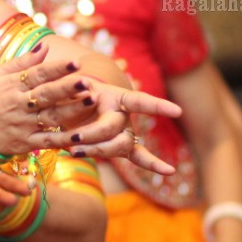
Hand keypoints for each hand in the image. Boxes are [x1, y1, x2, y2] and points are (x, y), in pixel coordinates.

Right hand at [0, 44, 92, 159]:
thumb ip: (22, 63)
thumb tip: (45, 46)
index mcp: (12, 86)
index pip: (38, 74)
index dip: (57, 68)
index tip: (75, 62)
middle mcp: (18, 105)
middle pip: (46, 95)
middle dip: (67, 88)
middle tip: (87, 81)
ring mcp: (22, 125)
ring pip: (51, 117)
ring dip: (72, 110)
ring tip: (91, 101)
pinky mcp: (24, 143)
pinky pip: (46, 141)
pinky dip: (63, 140)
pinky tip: (80, 135)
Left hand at [28, 80, 181, 174]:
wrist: (65, 105)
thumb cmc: (65, 91)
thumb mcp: (64, 82)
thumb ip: (67, 81)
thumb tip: (66, 70)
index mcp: (113, 95)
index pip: (138, 100)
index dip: (157, 106)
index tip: (177, 112)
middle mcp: (123, 114)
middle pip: (117, 128)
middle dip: (93, 135)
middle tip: (72, 139)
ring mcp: (123, 131)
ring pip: (120, 145)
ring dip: (98, 150)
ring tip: (73, 150)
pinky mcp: (119, 145)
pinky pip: (137, 156)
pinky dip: (153, 164)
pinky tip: (169, 171)